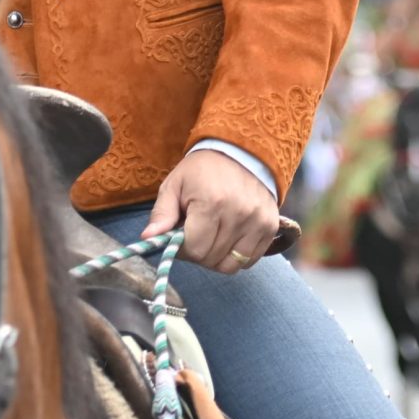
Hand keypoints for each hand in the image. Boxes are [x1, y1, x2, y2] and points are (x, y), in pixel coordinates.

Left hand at [144, 150, 280, 274]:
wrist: (241, 152)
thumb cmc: (202, 170)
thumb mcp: (175, 184)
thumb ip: (162, 213)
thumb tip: (147, 239)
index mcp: (212, 202)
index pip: (195, 250)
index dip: (182, 249)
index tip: (179, 236)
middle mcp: (239, 214)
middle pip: (212, 259)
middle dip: (198, 253)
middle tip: (194, 234)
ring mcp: (258, 222)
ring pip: (231, 265)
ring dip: (217, 258)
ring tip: (212, 237)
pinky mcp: (270, 227)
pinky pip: (250, 260)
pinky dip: (236, 256)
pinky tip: (229, 238)